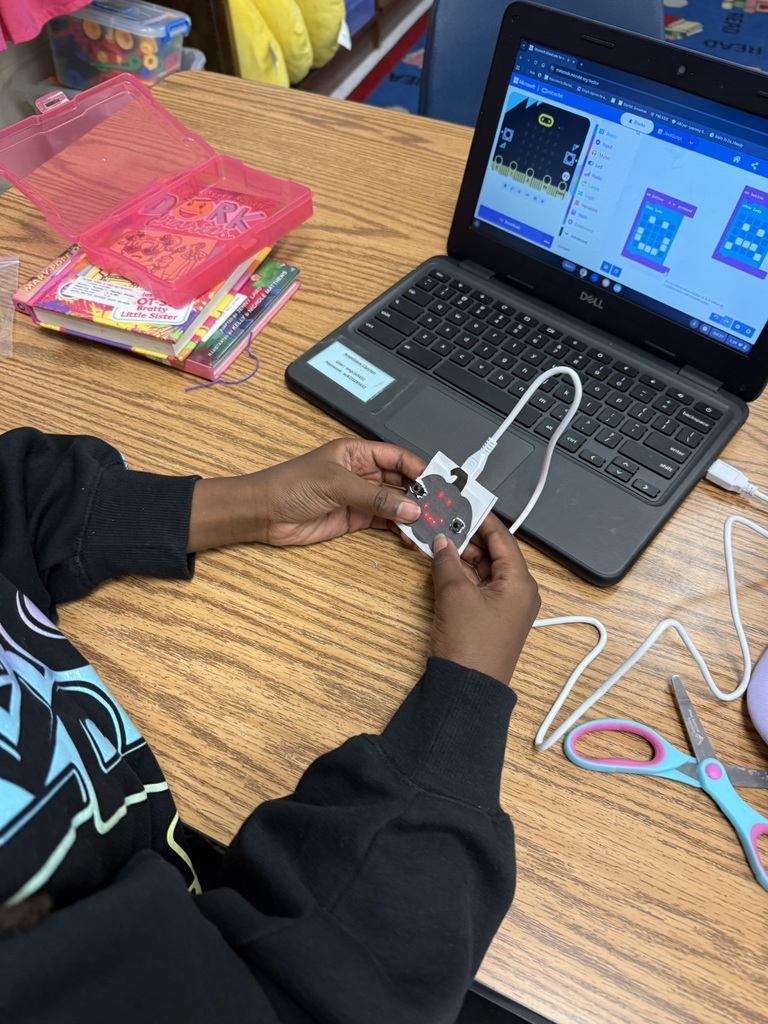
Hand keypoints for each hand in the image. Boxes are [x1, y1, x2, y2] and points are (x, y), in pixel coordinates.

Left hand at [188, 438, 424, 550]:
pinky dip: (400, 529)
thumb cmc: (290, 485)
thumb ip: (375, 497)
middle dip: (422, 495)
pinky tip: (412, 536)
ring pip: (396, 504)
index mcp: (358, 453)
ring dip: (413, 515)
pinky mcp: (355, 519)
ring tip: (431, 526)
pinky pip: (385, 522)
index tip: (440, 484)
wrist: (264, 513)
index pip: (398, 458)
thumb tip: (410, 507)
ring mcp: (360, 497)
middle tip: (442, 509)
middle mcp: (362, 473)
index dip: (420, 470)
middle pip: (401, 482)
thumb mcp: (336, 485)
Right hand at [429, 515, 539, 683]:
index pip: (503, 539)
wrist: (467, 691)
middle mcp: (518, 592)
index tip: (463, 503)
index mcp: (521, 583)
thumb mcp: (455, 596)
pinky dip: (460, 575)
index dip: (482, 519)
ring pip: (483, 570)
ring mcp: (504, 607)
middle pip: (493, 553)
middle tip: (442, 521)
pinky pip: (477, 587)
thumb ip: (447, 561)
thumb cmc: (470, 645)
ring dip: (461, 556)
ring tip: (436, 539)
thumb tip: (441, 540)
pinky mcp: (489, 618)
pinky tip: (440, 564)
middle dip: (467, 537)